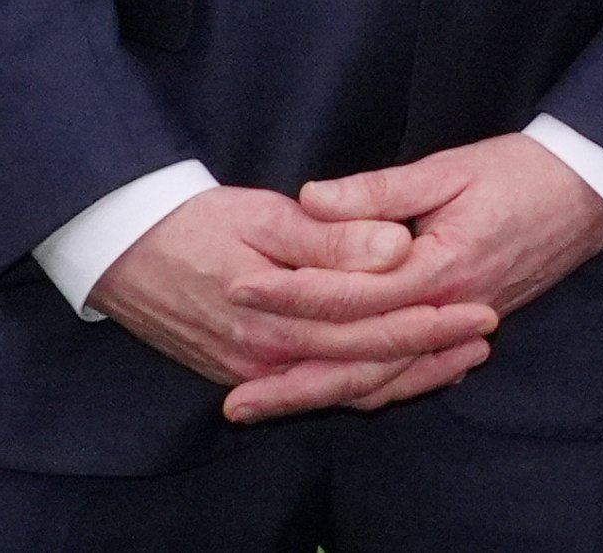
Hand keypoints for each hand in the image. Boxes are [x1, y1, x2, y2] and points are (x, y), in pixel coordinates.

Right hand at [91, 185, 497, 423]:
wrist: (117, 249)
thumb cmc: (192, 222)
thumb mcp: (263, 217)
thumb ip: (331, 238)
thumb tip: (394, 250)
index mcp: (276, 318)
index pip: (371, 328)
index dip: (429, 319)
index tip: (481, 304)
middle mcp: (266, 357)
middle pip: (365, 367)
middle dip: (430, 354)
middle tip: (485, 334)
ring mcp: (255, 371)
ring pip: (344, 387)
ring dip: (404, 376)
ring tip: (460, 359)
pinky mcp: (246, 371)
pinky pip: (317, 387)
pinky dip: (363, 384)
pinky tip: (399, 372)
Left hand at [230, 135, 602, 420]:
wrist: (594, 190)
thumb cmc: (523, 170)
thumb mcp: (450, 167)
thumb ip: (378, 191)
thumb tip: (310, 200)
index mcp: (440, 266)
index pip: (352, 293)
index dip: (292, 293)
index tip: (239, 289)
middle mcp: (449, 309)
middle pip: (360, 359)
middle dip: (294, 379)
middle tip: (234, 395)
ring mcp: (461, 326)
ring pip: (384, 377)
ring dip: (323, 395)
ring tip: (266, 406)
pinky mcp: (467, 329)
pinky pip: (413, 375)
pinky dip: (371, 389)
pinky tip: (334, 396)